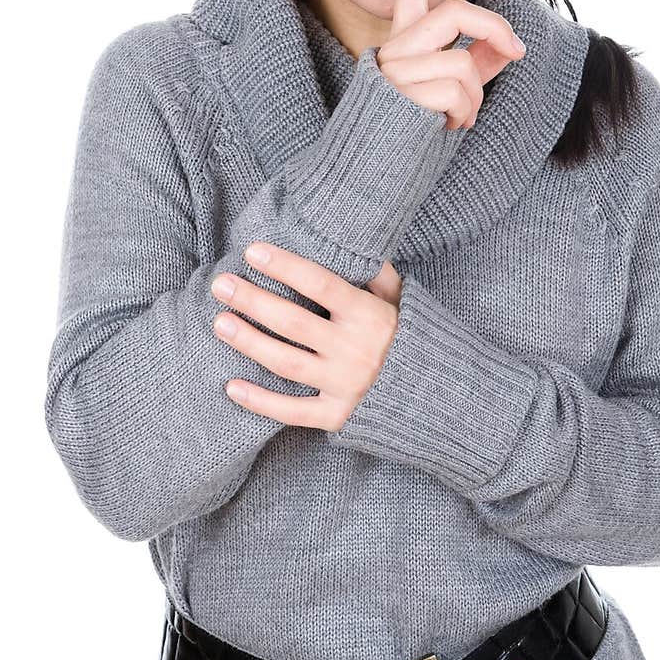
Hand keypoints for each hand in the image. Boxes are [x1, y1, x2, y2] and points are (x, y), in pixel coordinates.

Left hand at [210, 244, 402, 428]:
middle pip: (293, 322)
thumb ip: (378, 274)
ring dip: (249, 343)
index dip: (286, 267)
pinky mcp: (338, 416)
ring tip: (220, 323)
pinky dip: (261, 402)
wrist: (440, 396)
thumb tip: (355, 244)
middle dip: (253, 301)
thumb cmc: (412, 339)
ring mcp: (345, 385)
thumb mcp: (402, 301)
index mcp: (369, 316)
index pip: (321, 284)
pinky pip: (293, 411)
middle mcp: (355, 350)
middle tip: (221, 285)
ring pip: (287, 363)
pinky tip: (231, 387)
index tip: (253, 252)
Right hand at [375, 0, 526, 130]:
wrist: (371, 170)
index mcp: (403, 42)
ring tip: (458, 117)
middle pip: (454, 13)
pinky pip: (457, 95)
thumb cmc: (413, 129)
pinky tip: (445, 128)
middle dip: (495, 28)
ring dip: (476, 98)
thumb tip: (512, 46)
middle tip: (518, 51)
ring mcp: (395, 71)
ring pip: (463, 65)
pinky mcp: (400, 95)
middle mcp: (394, 50)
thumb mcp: (451, 90)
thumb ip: (479, 63)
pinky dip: (464, 117)